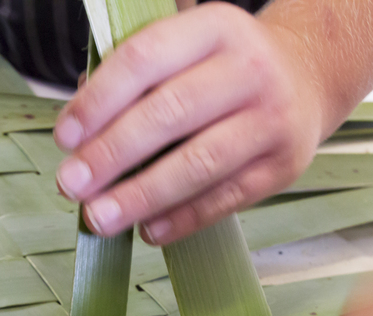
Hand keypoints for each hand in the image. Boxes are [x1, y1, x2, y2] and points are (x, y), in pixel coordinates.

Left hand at [53, 3, 322, 244]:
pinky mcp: (283, 166)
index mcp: (214, 27)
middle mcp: (249, 68)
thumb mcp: (186, 48)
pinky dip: (181, 218)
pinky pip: (225, 198)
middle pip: (170, 113)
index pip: (146, 58)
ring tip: (100, 218)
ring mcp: (272, 119)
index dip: (99, 100)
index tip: (64, 137)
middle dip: (112, 153)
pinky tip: (147, 230)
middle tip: (71, 183)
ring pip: (199, 163)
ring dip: (141, 195)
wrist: (308, 78)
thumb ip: (134, 79)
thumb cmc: (222, 69)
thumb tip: (81, 133)